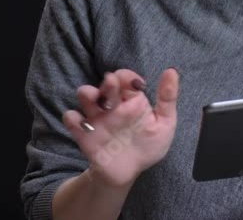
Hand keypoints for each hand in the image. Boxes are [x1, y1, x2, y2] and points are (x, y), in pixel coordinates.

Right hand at [62, 67, 179, 188]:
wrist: (130, 172)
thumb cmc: (148, 145)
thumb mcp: (164, 123)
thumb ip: (167, 99)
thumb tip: (171, 71)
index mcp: (131, 100)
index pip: (126, 79)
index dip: (127, 76)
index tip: (136, 83)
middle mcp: (112, 105)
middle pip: (105, 84)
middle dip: (109, 81)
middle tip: (112, 84)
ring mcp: (97, 118)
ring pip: (84, 96)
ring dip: (87, 93)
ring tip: (96, 99)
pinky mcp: (85, 134)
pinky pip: (71, 120)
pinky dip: (72, 118)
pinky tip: (82, 123)